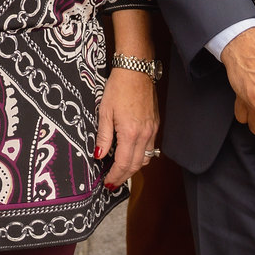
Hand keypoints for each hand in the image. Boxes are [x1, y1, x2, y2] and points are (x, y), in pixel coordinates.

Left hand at [95, 65, 159, 187]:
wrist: (136, 71)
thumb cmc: (118, 88)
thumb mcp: (104, 112)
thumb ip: (103, 136)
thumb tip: (99, 155)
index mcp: (130, 133)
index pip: (123, 163)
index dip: (115, 176)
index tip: (107, 182)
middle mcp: (144, 135)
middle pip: (136, 166)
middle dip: (123, 177)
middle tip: (112, 183)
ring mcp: (152, 131)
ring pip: (145, 159)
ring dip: (133, 169)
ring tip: (120, 172)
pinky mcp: (155, 125)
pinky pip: (150, 148)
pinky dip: (141, 157)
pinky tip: (131, 156)